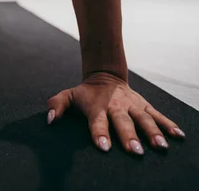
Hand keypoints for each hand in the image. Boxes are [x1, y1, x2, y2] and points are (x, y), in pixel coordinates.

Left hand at [47, 72, 184, 154]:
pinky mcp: (144, 105)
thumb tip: (49, 119)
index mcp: (97, 107)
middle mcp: (116, 106)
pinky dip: (168, 125)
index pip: (98, 121)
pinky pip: (158, 115)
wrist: (105, 76)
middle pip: (123, 122)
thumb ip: (56, 105)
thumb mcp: (69, 95)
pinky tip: (178, 136)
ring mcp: (132, 105)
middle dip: (129, 136)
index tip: (104, 146)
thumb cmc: (85, 93)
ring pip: (144, 119)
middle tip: (135, 151)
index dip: (100, 133)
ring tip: (160, 146)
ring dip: (152, 132)